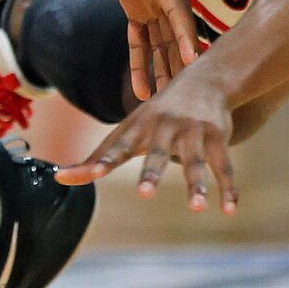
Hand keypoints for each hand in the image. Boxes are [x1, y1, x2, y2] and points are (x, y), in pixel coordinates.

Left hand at [56, 72, 237, 213]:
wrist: (205, 78)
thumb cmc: (156, 115)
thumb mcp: (127, 131)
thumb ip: (96, 158)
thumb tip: (58, 179)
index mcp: (139, 127)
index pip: (118, 146)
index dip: (105, 159)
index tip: (91, 174)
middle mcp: (165, 127)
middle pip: (158, 153)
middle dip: (152, 172)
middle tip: (143, 193)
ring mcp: (193, 131)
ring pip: (196, 161)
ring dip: (197, 184)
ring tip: (197, 208)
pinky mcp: (218, 136)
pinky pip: (224, 165)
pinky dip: (228, 188)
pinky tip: (230, 209)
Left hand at [76, 0, 194, 99]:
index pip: (177, 9)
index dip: (186, 36)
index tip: (194, 61)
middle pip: (173, 34)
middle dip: (179, 65)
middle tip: (184, 97)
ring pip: (160, 43)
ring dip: (163, 72)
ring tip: (163, 104)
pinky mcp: (134, 4)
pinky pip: (139, 39)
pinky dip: (140, 62)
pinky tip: (141, 89)